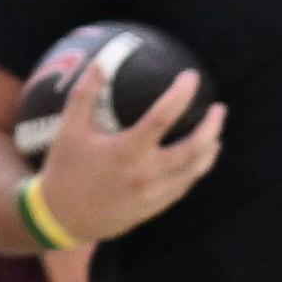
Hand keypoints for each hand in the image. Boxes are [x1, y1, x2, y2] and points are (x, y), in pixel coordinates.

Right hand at [35, 45, 220, 242]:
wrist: (63, 218)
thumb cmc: (65, 169)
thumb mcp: (68, 130)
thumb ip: (84, 95)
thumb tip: (100, 63)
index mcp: (126, 151)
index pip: (163, 116)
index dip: (181, 94)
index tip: (192, 77)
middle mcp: (146, 173)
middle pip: (193, 147)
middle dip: (212, 125)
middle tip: (219, 108)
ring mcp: (155, 193)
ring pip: (195, 169)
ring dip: (210, 149)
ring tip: (216, 133)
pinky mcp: (157, 207)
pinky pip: (184, 185)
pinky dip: (197, 169)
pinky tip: (200, 158)